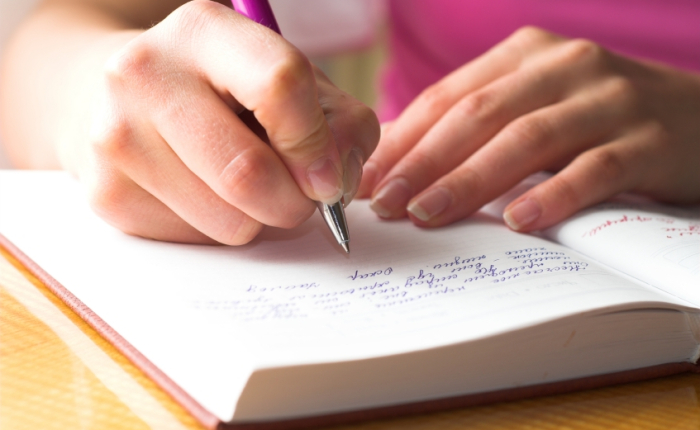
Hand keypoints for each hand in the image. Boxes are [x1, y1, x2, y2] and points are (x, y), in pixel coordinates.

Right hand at [80, 1, 378, 243]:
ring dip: (258, 220)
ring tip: (245, 187)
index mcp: (205, 31)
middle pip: (247, 173)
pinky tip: (206, 194)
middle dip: (294, 203)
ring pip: (228, 221)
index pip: (279, 87)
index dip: (317, 144)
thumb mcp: (292, 84)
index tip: (328, 175)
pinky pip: (196, 241)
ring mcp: (117, 137)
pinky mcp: (107, 193)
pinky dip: (220, 229)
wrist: (125, 99)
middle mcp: (146, 75)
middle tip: (299, 197)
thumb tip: (336, 183)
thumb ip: (339, 124)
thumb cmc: (227, 91)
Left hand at [358, 26, 699, 231]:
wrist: (699, 118)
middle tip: (385, 203)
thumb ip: (476, 126)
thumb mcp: (533, 107)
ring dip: (471, 179)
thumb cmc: (596, 120)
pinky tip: (518, 221)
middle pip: (479, 115)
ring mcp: (609, 99)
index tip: (365, 179)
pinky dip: (554, 194)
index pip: (448, 96)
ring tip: (430, 214)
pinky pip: (594, 168)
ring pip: (528, 138)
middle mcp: (565, 66)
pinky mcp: (649, 140)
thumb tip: (398, 161)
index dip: (404, 139)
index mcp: (525, 55)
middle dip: (424, 162)